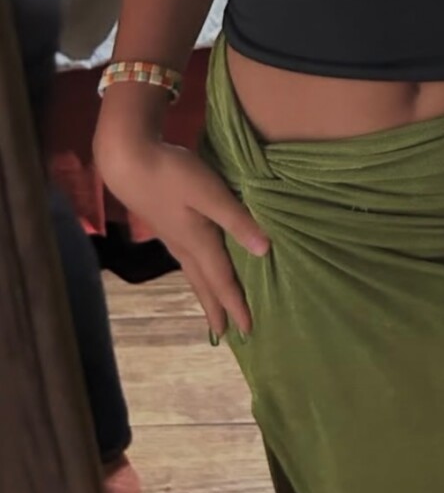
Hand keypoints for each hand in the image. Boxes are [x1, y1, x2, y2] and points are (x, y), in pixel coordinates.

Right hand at [95, 133, 268, 338]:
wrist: (128, 160)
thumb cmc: (172, 174)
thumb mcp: (210, 193)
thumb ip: (237, 220)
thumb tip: (265, 250)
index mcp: (199, 242)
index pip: (222, 281)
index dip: (235, 305)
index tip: (247, 331)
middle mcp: (184, 246)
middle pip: (204, 284)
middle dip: (216, 307)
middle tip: (225, 332)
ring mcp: (172, 236)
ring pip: (193, 273)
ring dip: (206, 291)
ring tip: (213, 305)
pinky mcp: (165, 224)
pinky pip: (186, 259)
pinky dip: (197, 271)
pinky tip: (197, 263)